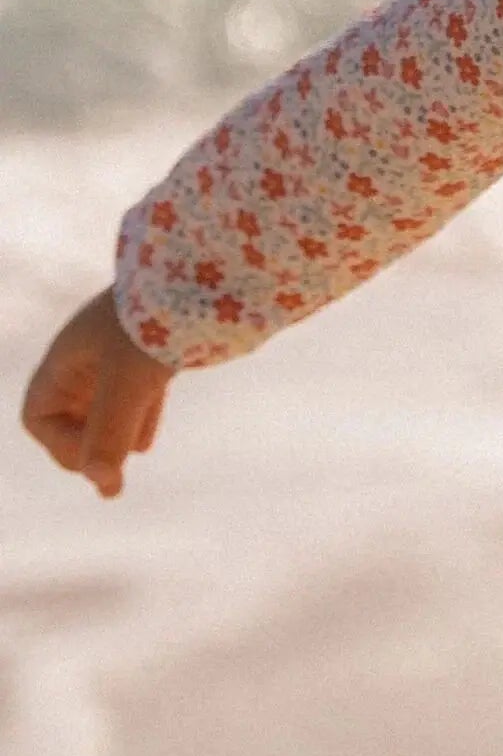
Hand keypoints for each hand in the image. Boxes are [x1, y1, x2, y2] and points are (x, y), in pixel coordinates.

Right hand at [20, 285, 174, 497]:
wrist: (209, 269)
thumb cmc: (158, 320)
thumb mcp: (130, 379)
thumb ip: (111, 432)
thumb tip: (104, 486)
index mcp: (70, 355)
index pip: (40, 413)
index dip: (60, 444)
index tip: (96, 457)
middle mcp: (90, 352)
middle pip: (71, 412)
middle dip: (88, 443)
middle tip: (113, 472)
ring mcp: (122, 349)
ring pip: (106, 402)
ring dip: (114, 433)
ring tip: (128, 457)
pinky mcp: (154, 348)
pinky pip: (134, 390)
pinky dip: (136, 417)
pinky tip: (143, 443)